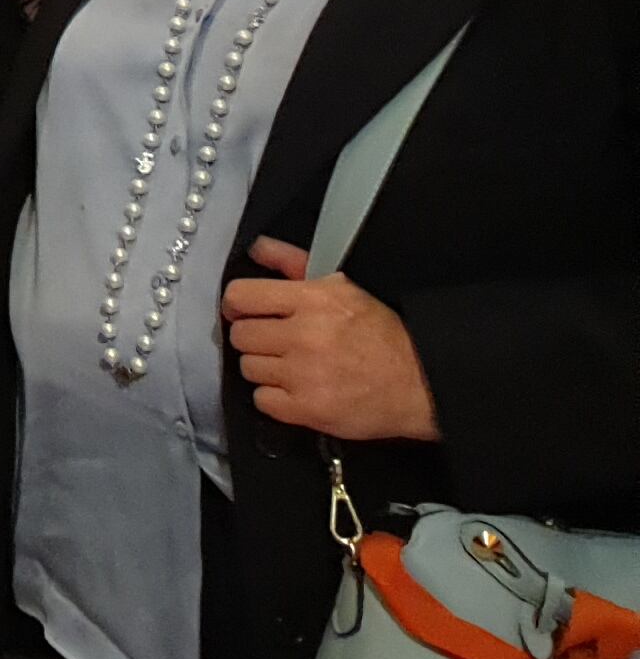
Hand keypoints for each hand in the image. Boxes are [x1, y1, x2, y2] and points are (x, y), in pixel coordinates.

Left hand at [227, 238, 439, 442]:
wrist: (421, 383)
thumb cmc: (382, 335)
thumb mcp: (342, 288)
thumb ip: (293, 263)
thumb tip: (257, 249)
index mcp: (313, 300)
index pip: (241, 296)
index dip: (237, 305)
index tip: (244, 312)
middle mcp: (305, 335)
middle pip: (240, 335)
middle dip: (255, 338)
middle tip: (276, 342)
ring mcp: (304, 375)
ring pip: (248, 368)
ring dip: (265, 368)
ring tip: (292, 367)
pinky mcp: (307, 409)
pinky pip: (262, 400)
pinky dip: (274, 397)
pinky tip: (296, 389)